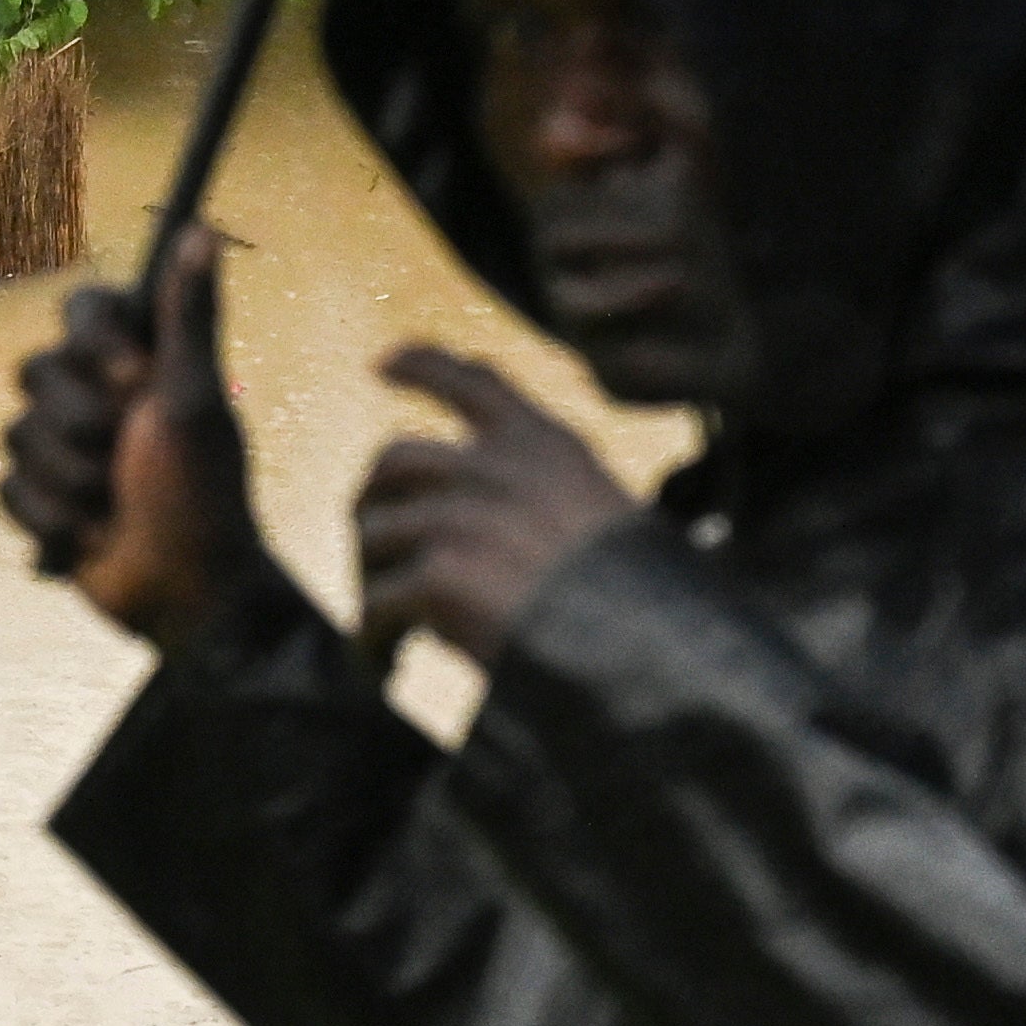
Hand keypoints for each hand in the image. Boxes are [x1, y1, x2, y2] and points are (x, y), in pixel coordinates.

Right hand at [0, 229, 283, 646]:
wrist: (186, 595)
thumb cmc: (204, 495)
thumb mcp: (197, 400)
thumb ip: (189, 314)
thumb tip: (202, 228)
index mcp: (136, 360)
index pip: (81, 306)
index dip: (95, 343)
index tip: (136, 382)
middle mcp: (94, 393)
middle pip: (34, 371)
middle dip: (81, 426)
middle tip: (128, 457)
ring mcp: (61, 447)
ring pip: (17, 435)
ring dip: (72, 482)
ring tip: (116, 508)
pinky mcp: (38, 497)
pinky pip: (6, 488)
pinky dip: (50, 518)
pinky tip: (89, 538)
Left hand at [353, 346, 635, 664]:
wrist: (654, 652)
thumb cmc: (645, 607)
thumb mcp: (605, 519)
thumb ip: (541, 503)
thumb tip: (467, 528)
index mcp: (547, 447)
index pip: (474, 382)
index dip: (424, 365)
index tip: (383, 363)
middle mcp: (498, 467)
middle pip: (393, 461)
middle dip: (372, 504)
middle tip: (373, 557)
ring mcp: (464, 515)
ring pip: (374, 535)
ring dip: (371, 581)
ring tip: (388, 628)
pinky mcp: (441, 574)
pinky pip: (377, 604)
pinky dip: (373, 637)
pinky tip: (385, 662)